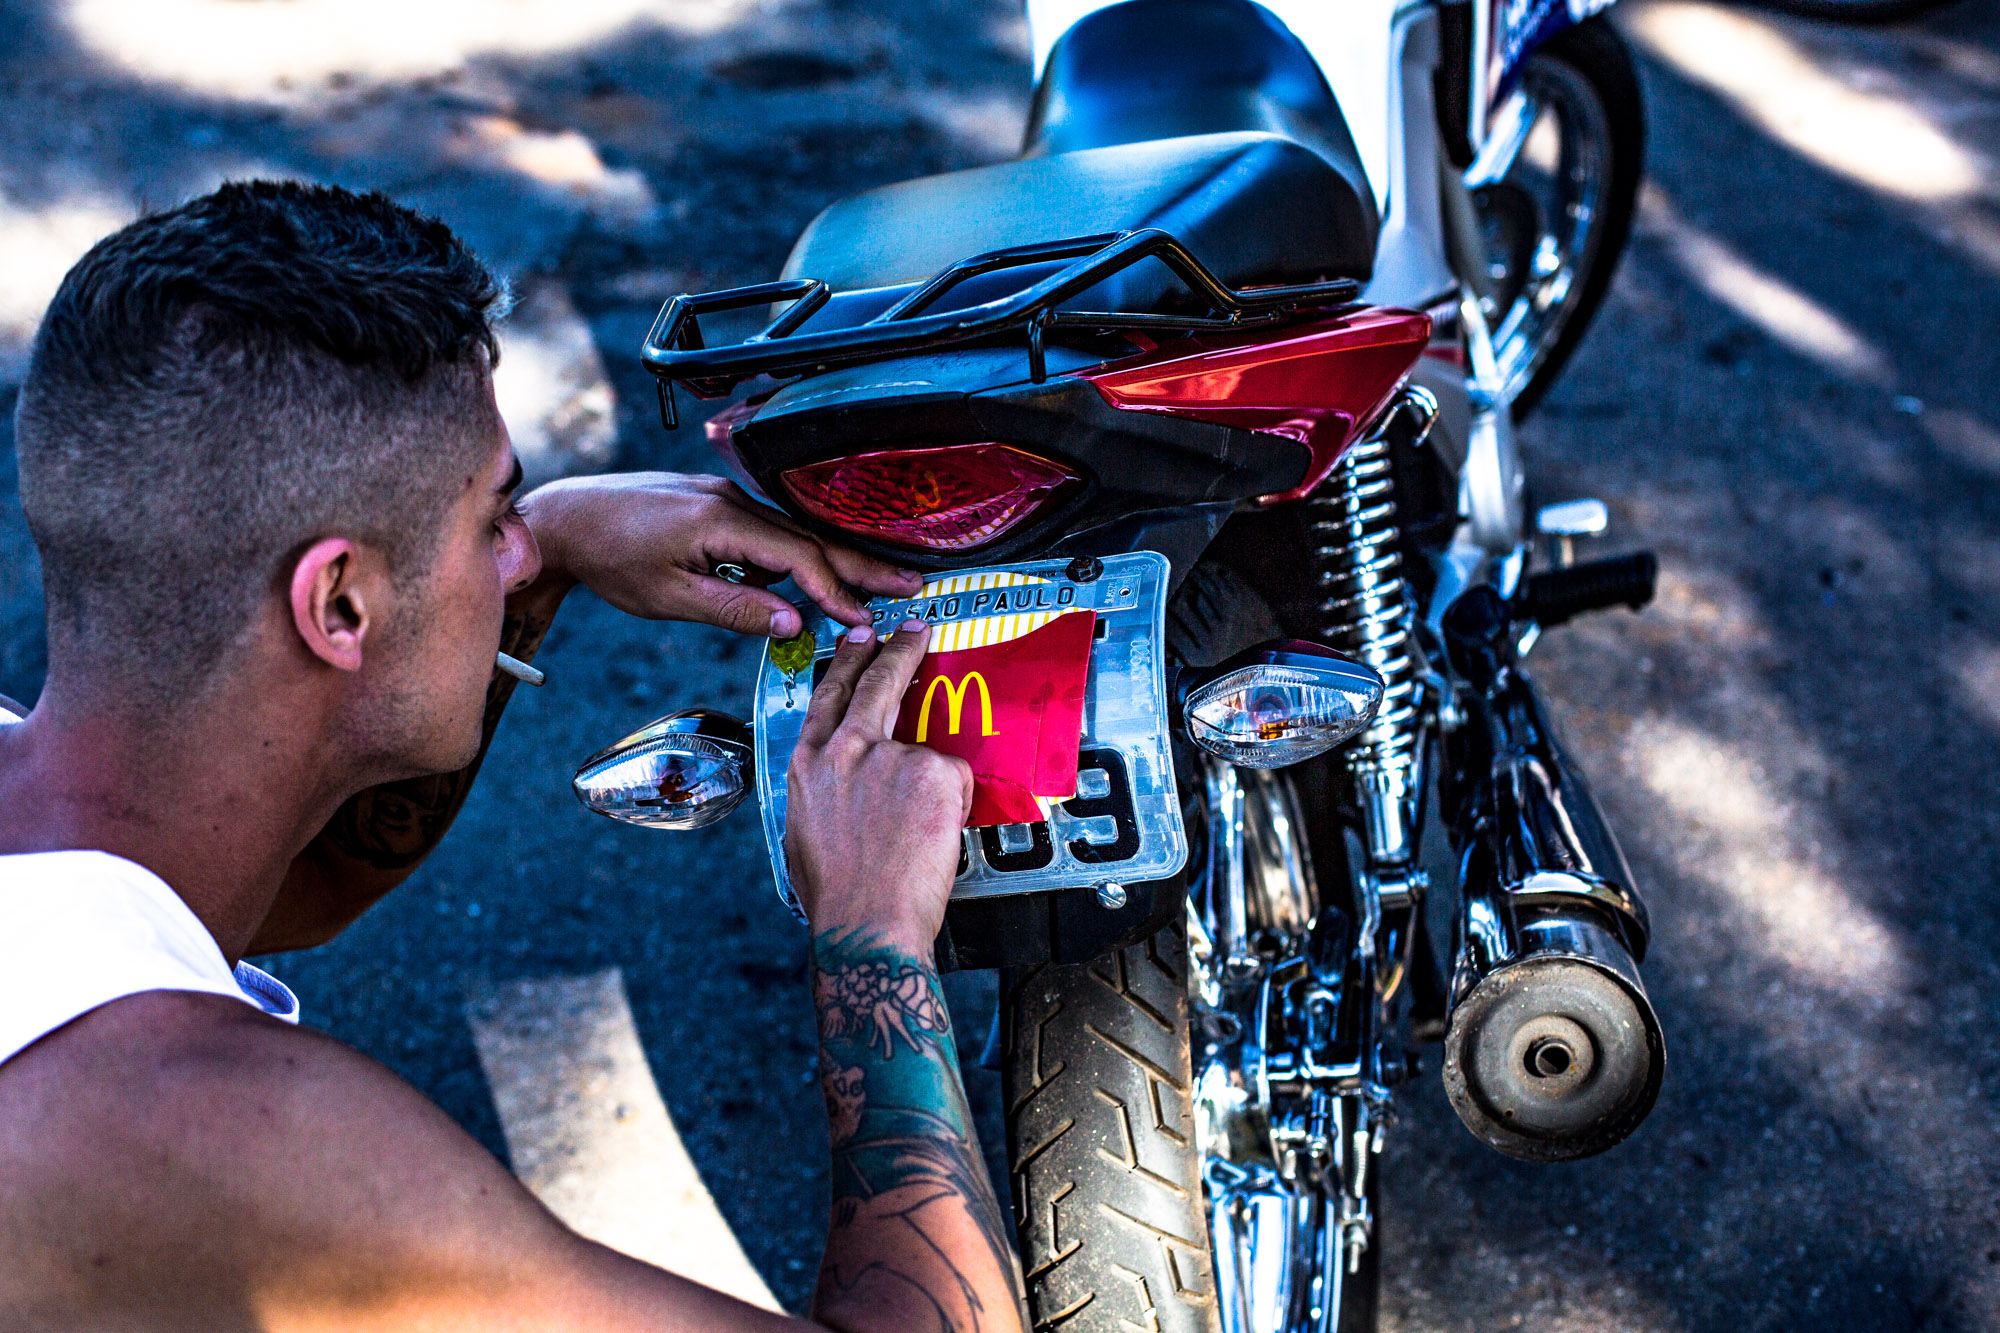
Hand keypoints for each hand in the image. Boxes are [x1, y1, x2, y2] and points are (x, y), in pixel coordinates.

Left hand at [520, 472, 921, 635]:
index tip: (866, 620)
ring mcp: (726, 496)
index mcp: (722, 521)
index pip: (799, 559)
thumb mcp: (669, 597)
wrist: (566, 518)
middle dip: (862, 565)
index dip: (838, 592)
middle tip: (911, 586)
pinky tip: (814, 578)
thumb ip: (735, 609)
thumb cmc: (610, 559)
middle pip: (811, 538)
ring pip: (794, 533)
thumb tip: (794, 622)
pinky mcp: (717, 502)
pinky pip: (771, 530)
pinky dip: (801, 554)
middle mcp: (732, 500)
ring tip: (878, 585)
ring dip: (836, 560)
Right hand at [784, 621, 971, 952]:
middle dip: (897, 651)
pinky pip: (955, 781)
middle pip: (876, 683)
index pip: (829, 696)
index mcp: (810, 764)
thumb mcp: (807, 830)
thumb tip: (846, 781)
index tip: (859, 639)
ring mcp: (892, 757)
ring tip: (916, 832)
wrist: (867, 925)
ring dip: (930, 788)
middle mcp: (846, 750)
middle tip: (913, 631)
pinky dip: (952, 808)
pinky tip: (931, 839)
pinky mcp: (933, 770)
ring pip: (927, 756)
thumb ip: (828, 788)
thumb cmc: (839, 895)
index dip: (846, 663)